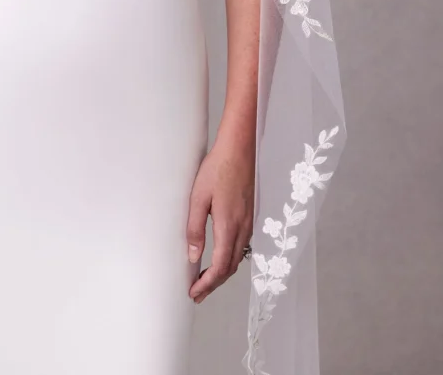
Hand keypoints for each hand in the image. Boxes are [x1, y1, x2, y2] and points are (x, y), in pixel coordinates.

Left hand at [186, 137, 253, 302]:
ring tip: (205, 281)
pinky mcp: (249, 215)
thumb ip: (195, 228)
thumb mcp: (198, 197)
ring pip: (237, 258)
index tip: (194, 292)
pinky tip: (219, 258)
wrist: (238, 149)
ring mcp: (248, 222)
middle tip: (197, 294)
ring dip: (222, 273)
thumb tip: (193, 256)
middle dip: (214, 284)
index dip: (208, 284)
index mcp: (229, 226)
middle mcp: (242, 228)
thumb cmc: (216, 169)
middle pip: (231, 267)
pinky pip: (241, 246)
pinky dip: (230, 260)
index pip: (221, 266)